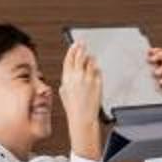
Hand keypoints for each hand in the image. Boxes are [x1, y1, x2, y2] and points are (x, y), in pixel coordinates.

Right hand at [60, 43, 106, 159]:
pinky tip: (95, 70)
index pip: (69, 58)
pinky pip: (98, 71)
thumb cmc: (73, 108)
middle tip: (83, 44)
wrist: (83, 117)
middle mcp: (77, 76)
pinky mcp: (97, 82)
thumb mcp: (64, 93)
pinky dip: (96, 69)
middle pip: (80, 56)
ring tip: (90, 58)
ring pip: (90, 61)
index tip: (75, 44)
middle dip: (81, 48)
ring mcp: (88, 78)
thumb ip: (67, 81)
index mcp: (67, 78)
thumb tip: (69, 73)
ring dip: (90, 58)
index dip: (72, 49)